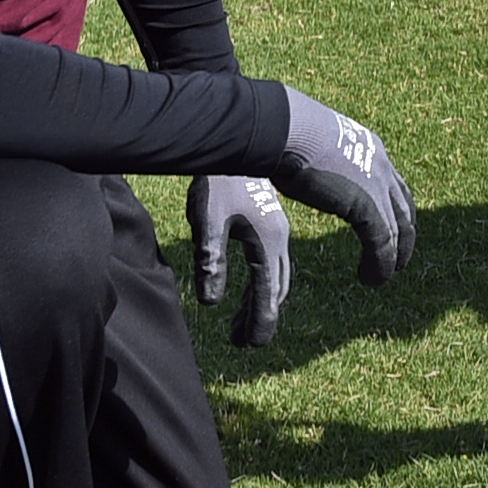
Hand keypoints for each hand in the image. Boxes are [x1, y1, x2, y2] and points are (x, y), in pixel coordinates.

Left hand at [188, 173, 291, 346]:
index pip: (268, 292)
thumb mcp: (208, 221)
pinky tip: (247, 292)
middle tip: (244, 342)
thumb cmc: (218, 181)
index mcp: (268, 241)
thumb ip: (210, 261)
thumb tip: (210, 303)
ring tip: (237, 328)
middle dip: (261, 316)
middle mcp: (279, 239)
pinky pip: (271, 263)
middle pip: (275, 288)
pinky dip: (261, 284)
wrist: (238, 141)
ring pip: (274, 277)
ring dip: (259, 303)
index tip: (254, 346)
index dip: (261, 321)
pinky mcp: (268, 223)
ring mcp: (277, 230)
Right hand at [271, 88, 416, 286]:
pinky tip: (369, 279)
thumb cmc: (281, 131)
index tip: (387, 229)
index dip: (393, 210)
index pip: (391, 183)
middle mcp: (380, 165)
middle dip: (403, 236)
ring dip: (392, 258)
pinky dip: (380, 265)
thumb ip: (317, 157)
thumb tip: (302, 159)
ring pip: (398, 230)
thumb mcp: (311, 144)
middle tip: (397, 259)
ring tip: (381, 277)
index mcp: (367, 147)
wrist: (282, 128)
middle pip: (403, 207)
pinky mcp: (368, 205)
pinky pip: (383, 243)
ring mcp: (377, 185)